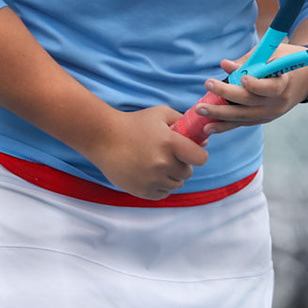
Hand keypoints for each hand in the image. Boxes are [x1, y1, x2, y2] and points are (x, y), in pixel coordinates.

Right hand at [82, 106, 209, 199]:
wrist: (104, 138)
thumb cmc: (134, 123)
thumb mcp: (161, 114)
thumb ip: (183, 122)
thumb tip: (203, 142)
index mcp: (170, 143)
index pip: (200, 158)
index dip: (198, 155)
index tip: (191, 152)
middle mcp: (163, 163)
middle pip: (188, 173)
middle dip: (182, 164)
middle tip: (170, 156)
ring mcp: (152, 179)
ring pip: (176, 185)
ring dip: (172, 176)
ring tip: (158, 164)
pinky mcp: (142, 191)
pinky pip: (162, 194)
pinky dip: (160, 186)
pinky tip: (151, 173)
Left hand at [193, 44, 307, 135]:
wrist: (305, 78)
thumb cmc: (285, 59)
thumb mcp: (273, 53)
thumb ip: (250, 60)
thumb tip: (225, 65)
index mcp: (284, 82)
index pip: (271, 87)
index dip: (257, 85)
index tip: (243, 78)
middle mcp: (278, 102)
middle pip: (250, 102)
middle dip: (227, 93)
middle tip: (208, 84)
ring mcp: (270, 113)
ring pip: (243, 117)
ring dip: (220, 114)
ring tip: (200, 110)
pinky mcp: (263, 119)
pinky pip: (243, 123)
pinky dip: (226, 125)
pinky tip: (209, 127)